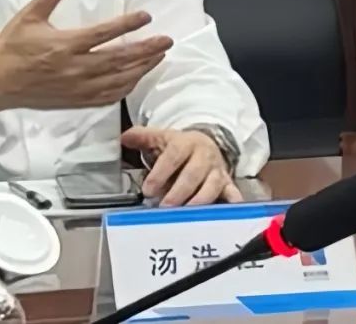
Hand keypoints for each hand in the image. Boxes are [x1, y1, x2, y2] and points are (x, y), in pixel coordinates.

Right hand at [0, 0, 171, 117]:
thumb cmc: (10, 48)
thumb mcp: (27, 17)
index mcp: (64, 45)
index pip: (104, 34)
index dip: (128, 25)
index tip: (145, 16)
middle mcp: (75, 68)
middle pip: (119, 59)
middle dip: (146, 50)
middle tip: (166, 41)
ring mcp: (77, 88)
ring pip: (118, 80)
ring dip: (142, 69)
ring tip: (158, 58)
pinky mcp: (75, 100)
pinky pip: (107, 97)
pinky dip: (125, 88)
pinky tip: (135, 79)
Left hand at [121, 126, 242, 206]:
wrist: (207, 144)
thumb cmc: (178, 147)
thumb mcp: (160, 138)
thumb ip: (141, 137)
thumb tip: (123, 138)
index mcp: (185, 143)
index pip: (173, 157)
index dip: (160, 173)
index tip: (147, 190)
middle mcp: (204, 156)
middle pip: (193, 175)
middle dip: (178, 192)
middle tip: (164, 207)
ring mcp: (217, 171)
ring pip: (211, 187)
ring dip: (198, 202)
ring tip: (184, 216)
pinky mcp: (228, 184)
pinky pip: (233, 196)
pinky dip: (230, 206)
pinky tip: (224, 217)